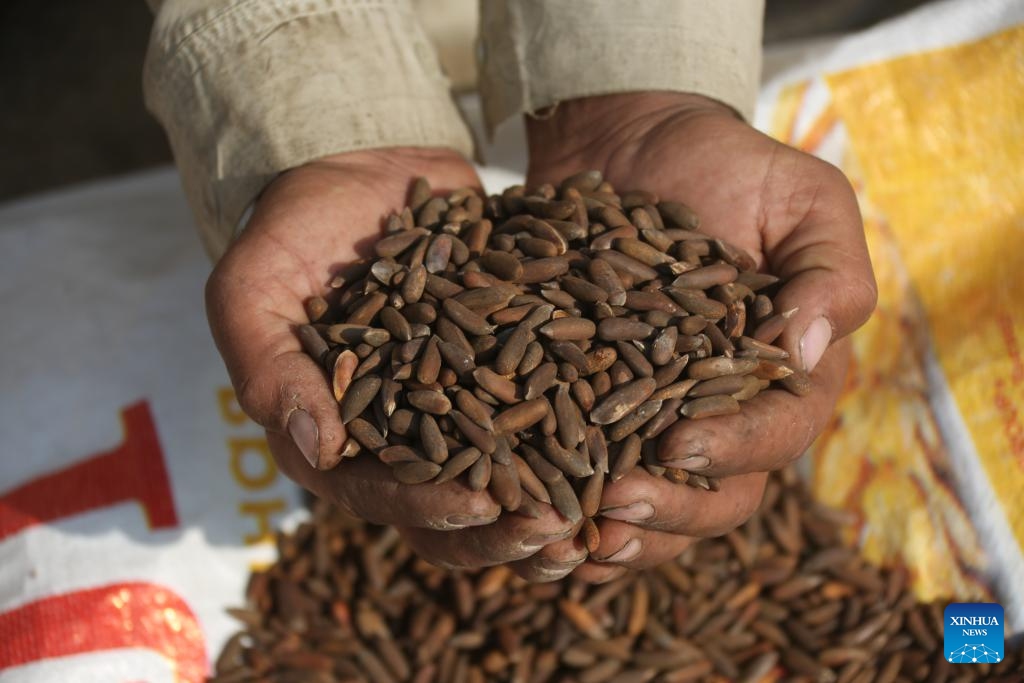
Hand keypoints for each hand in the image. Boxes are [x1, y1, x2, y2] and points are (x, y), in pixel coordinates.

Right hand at [205, 148, 577, 573]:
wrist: (356, 165)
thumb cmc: (288, 230)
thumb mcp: (251, 292)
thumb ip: (269, 370)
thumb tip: (320, 447)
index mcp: (340, 434)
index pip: (383, 494)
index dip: (431, 510)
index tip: (484, 510)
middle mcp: (405, 430)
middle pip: (456, 501)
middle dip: (506, 524)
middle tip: (560, 533)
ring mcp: (461, 396)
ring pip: (510, 465)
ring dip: (553, 490)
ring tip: (603, 503)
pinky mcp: (504, 355)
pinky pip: (545, 394)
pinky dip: (581, 415)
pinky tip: (626, 427)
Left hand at [523, 93, 876, 582]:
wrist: (636, 145)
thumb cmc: (730, 169)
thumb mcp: (802, 199)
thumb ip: (827, 272)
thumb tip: (804, 351)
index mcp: (783, 377)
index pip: (776, 432)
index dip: (734, 449)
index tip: (677, 443)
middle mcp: (725, 415)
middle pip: (716, 496)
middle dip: (668, 510)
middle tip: (613, 507)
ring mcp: (656, 421)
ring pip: (653, 508)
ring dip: (615, 537)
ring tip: (568, 544)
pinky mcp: (595, 412)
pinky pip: (586, 479)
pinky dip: (564, 511)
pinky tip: (529, 525)